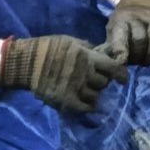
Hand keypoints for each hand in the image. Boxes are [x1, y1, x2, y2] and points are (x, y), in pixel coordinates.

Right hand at [0, 35, 128, 112]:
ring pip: (95, 96)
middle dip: (102, 82)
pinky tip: (88, 105)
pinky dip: (88, 107)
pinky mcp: (65, 100)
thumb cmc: (48, 47)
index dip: (120, 74)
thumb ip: (88, 48)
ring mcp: (75, 88)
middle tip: (96, 82)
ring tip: (88, 92)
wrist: (26, 62)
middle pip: (103, 83)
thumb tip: (102, 54)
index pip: (113, 67)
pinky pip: (84, 108)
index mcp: (87, 57)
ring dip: (94, 94)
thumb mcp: (71, 41)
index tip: (123, 79)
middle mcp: (84, 73)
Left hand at [105, 0, 149, 65]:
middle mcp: (137, 17)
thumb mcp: (114, 27)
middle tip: (138, 63)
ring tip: (149, 61)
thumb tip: (114, 63)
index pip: (120, 36)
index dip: (121, 51)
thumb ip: (113, 44)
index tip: (122, 63)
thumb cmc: (125, 20)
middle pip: (140, 39)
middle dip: (139, 56)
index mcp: (120, 20)